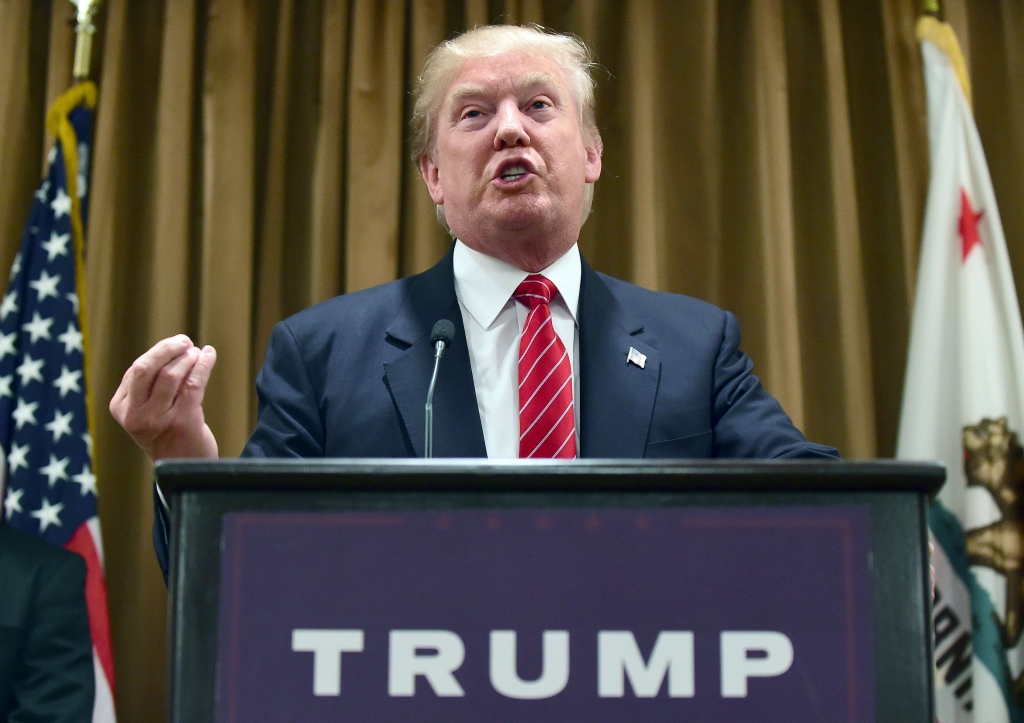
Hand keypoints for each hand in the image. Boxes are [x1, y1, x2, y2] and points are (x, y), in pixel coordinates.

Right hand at [109, 335, 218, 460]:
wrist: (184, 468)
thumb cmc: (168, 433)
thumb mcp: (147, 410)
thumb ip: (150, 385)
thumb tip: (172, 348)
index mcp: (120, 408)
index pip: (137, 371)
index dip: (158, 352)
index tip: (175, 344)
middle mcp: (135, 415)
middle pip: (147, 369)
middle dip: (168, 349)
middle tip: (185, 341)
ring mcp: (157, 419)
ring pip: (172, 375)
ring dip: (189, 358)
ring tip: (198, 353)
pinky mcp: (182, 422)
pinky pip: (193, 384)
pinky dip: (204, 365)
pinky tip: (209, 355)